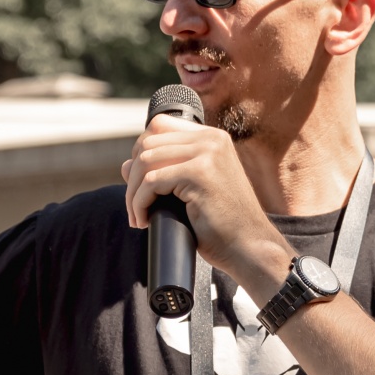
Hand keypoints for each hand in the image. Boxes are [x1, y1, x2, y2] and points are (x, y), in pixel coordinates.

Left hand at [120, 114, 287, 291]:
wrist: (249, 248)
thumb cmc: (222, 225)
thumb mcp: (190, 191)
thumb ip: (165, 172)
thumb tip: (124, 164)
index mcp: (212, 138)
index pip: (159, 126)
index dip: (141, 152)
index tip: (140, 184)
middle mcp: (211, 139)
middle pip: (147, 143)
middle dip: (132, 177)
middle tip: (136, 206)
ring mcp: (207, 154)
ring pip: (145, 162)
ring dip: (133, 193)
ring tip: (138, 216)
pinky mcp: (200, 173)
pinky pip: (151, 182)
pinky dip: (139, 203)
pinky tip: (144, 220)